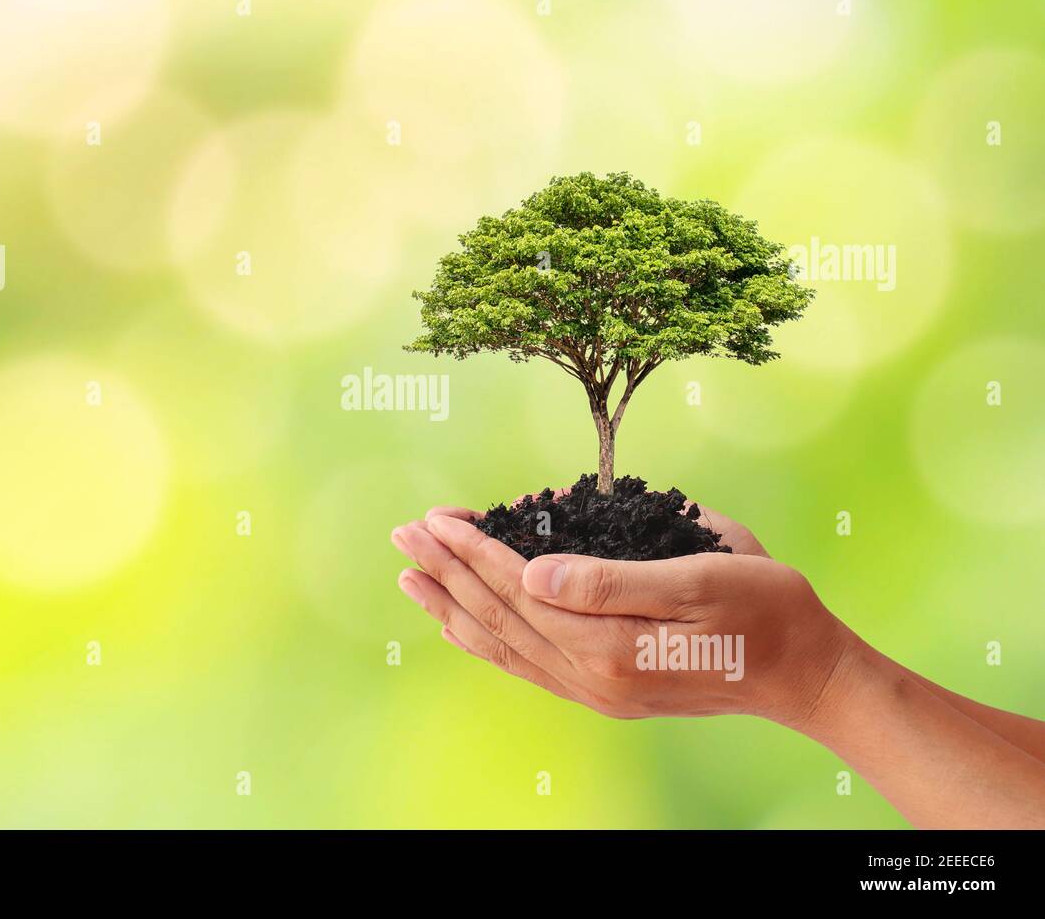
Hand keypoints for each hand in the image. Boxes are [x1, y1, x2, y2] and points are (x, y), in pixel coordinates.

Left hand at [391, 513, 853, 725]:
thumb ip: (610, 581)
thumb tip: (531, 573)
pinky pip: (526, 666)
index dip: (473, 549)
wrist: (804, 674)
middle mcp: (591, 676)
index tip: (435, 517)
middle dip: (446, 571)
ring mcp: (594, 690)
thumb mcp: (698, 579)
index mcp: (609, 645)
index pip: (518, 589)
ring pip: (503, 646)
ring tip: (410, 577)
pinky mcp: (604, 691)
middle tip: (402, 534)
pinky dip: (486, 641)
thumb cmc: (764, 611)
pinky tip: (462, 625)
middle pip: (498, 616)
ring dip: (452, 607)